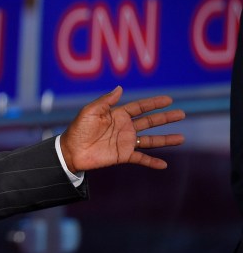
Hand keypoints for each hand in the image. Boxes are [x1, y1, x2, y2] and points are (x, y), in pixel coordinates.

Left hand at [60, 86, 184, 173]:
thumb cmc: (78, 129)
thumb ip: (106, 101)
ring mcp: (125, 142)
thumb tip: (120, 88)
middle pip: (149, 122)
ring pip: (150, 140)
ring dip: (165, 139)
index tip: (169, 99)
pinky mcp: (123, 155)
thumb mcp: (90, 111)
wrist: (71, 151)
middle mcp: (124, 127)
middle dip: (165, 118)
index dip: (154, 103)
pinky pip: (141, 158)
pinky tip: (164, 164)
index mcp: (117, 115)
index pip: (140, 107)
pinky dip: (152, 162)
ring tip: (181, 138)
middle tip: (181, 114)